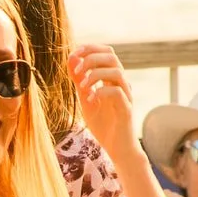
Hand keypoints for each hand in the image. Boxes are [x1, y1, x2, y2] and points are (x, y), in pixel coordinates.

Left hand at [67, 44, 136, 161]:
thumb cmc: (104, 124)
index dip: (90, 48)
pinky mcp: (126, 109)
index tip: (74, 54)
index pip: (107, 52)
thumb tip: (71, 59)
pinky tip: (91, 100)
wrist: (117, 148)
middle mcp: (122, 84)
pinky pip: (118, 92)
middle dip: (91, 58)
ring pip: (117, 71)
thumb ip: (79, 81)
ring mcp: (126, 96)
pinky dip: (101, 92)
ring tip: (82, 87)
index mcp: (112, 79)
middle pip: (112, 57)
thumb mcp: (86, 99)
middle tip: (76, 71)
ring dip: (95, 74)